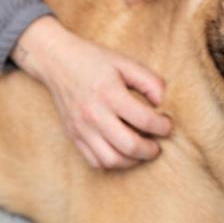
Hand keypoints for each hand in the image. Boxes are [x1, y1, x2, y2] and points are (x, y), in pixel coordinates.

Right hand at [12, 16, 172, 169]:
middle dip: (150, 150)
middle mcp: (94, 115)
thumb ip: (150, 81)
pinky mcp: (73, 136)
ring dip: (132, 161)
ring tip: (142, 151)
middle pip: (128, 146)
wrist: (56, 61)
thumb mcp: (126, 63)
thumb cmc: (95, 60)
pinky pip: (94, 161)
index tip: (167, 125)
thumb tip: (163, 102)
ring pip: (111, 160)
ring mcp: (81, 129)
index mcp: (110, 94)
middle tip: (158, 145)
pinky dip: (112, 163)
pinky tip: (123, 152)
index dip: (163, 127)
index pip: (144, 120)